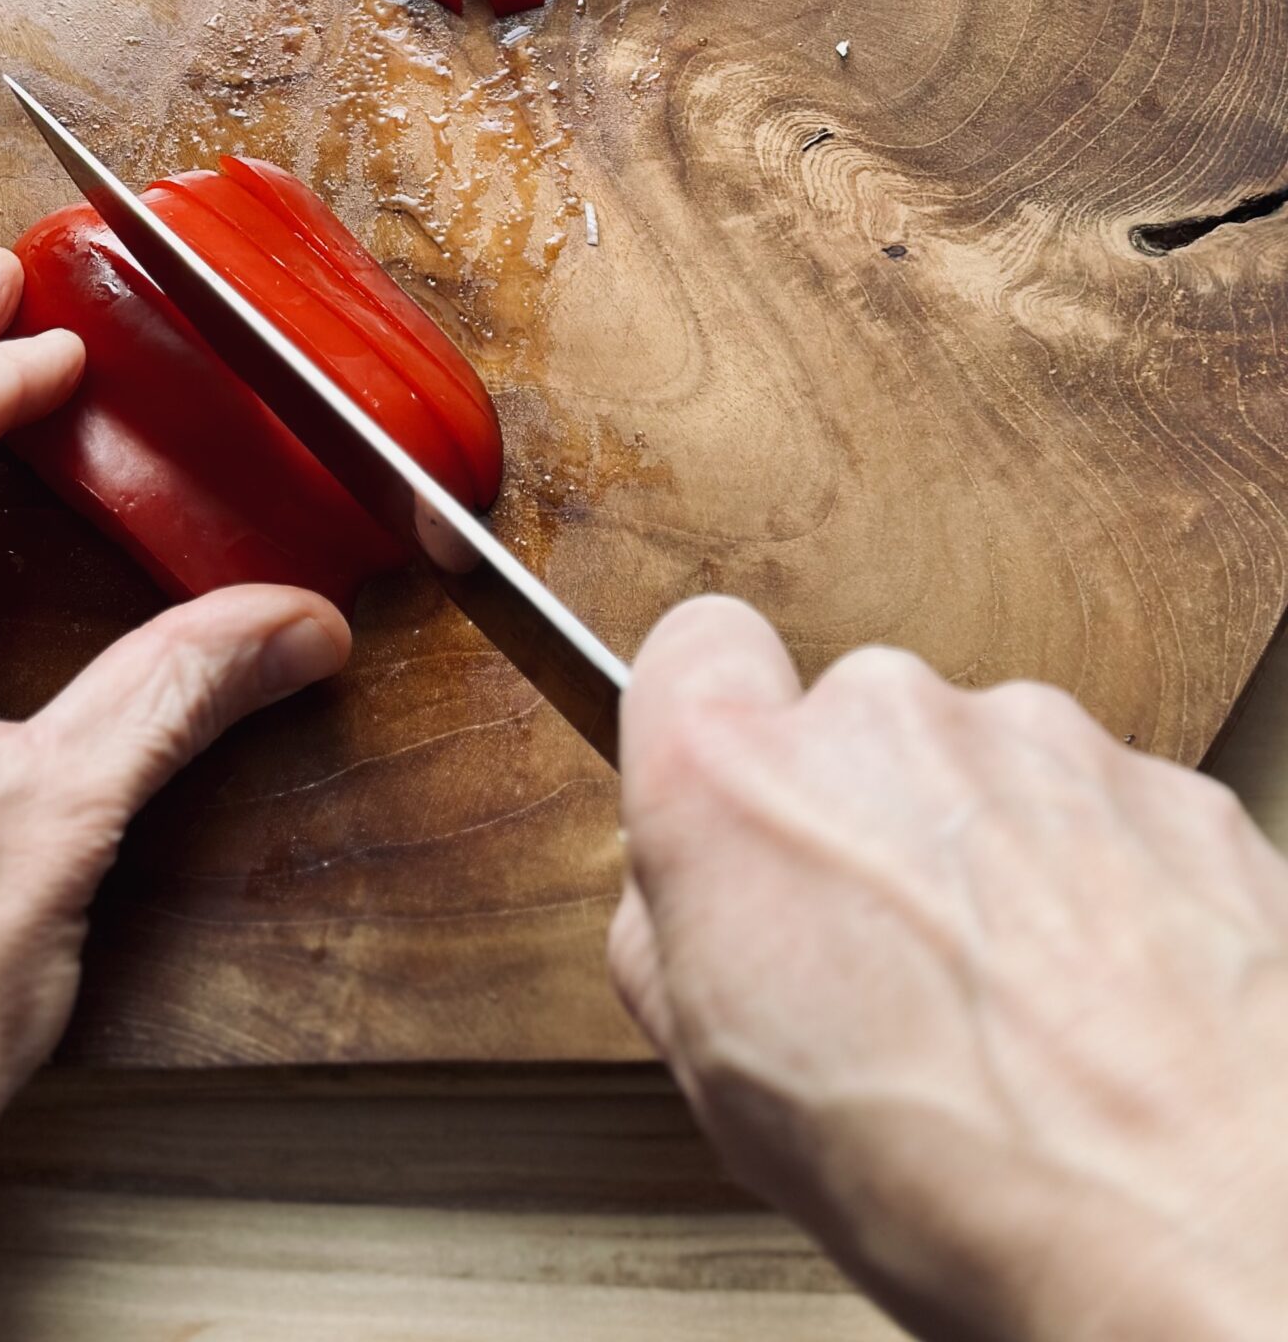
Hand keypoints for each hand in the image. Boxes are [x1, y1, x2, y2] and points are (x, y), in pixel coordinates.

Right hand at [609, 597, 1287, 1341]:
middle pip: (850, 723)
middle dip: (864, 819)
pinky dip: (1102, 887)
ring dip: (988, 857)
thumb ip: (670, 941)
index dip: (710, 723)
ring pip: (983, 768)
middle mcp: (885, 723)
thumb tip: (684, 905)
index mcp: (740, 780)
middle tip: (889, 965)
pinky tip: (1108, 1007)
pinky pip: (1103, 812)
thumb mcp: (721, 1085)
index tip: (736, 796)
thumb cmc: (967, 1181)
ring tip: (1018, 1012)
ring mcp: (1039, 740)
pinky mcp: (1168, 784)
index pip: (691, 648)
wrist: (1205, 1228)